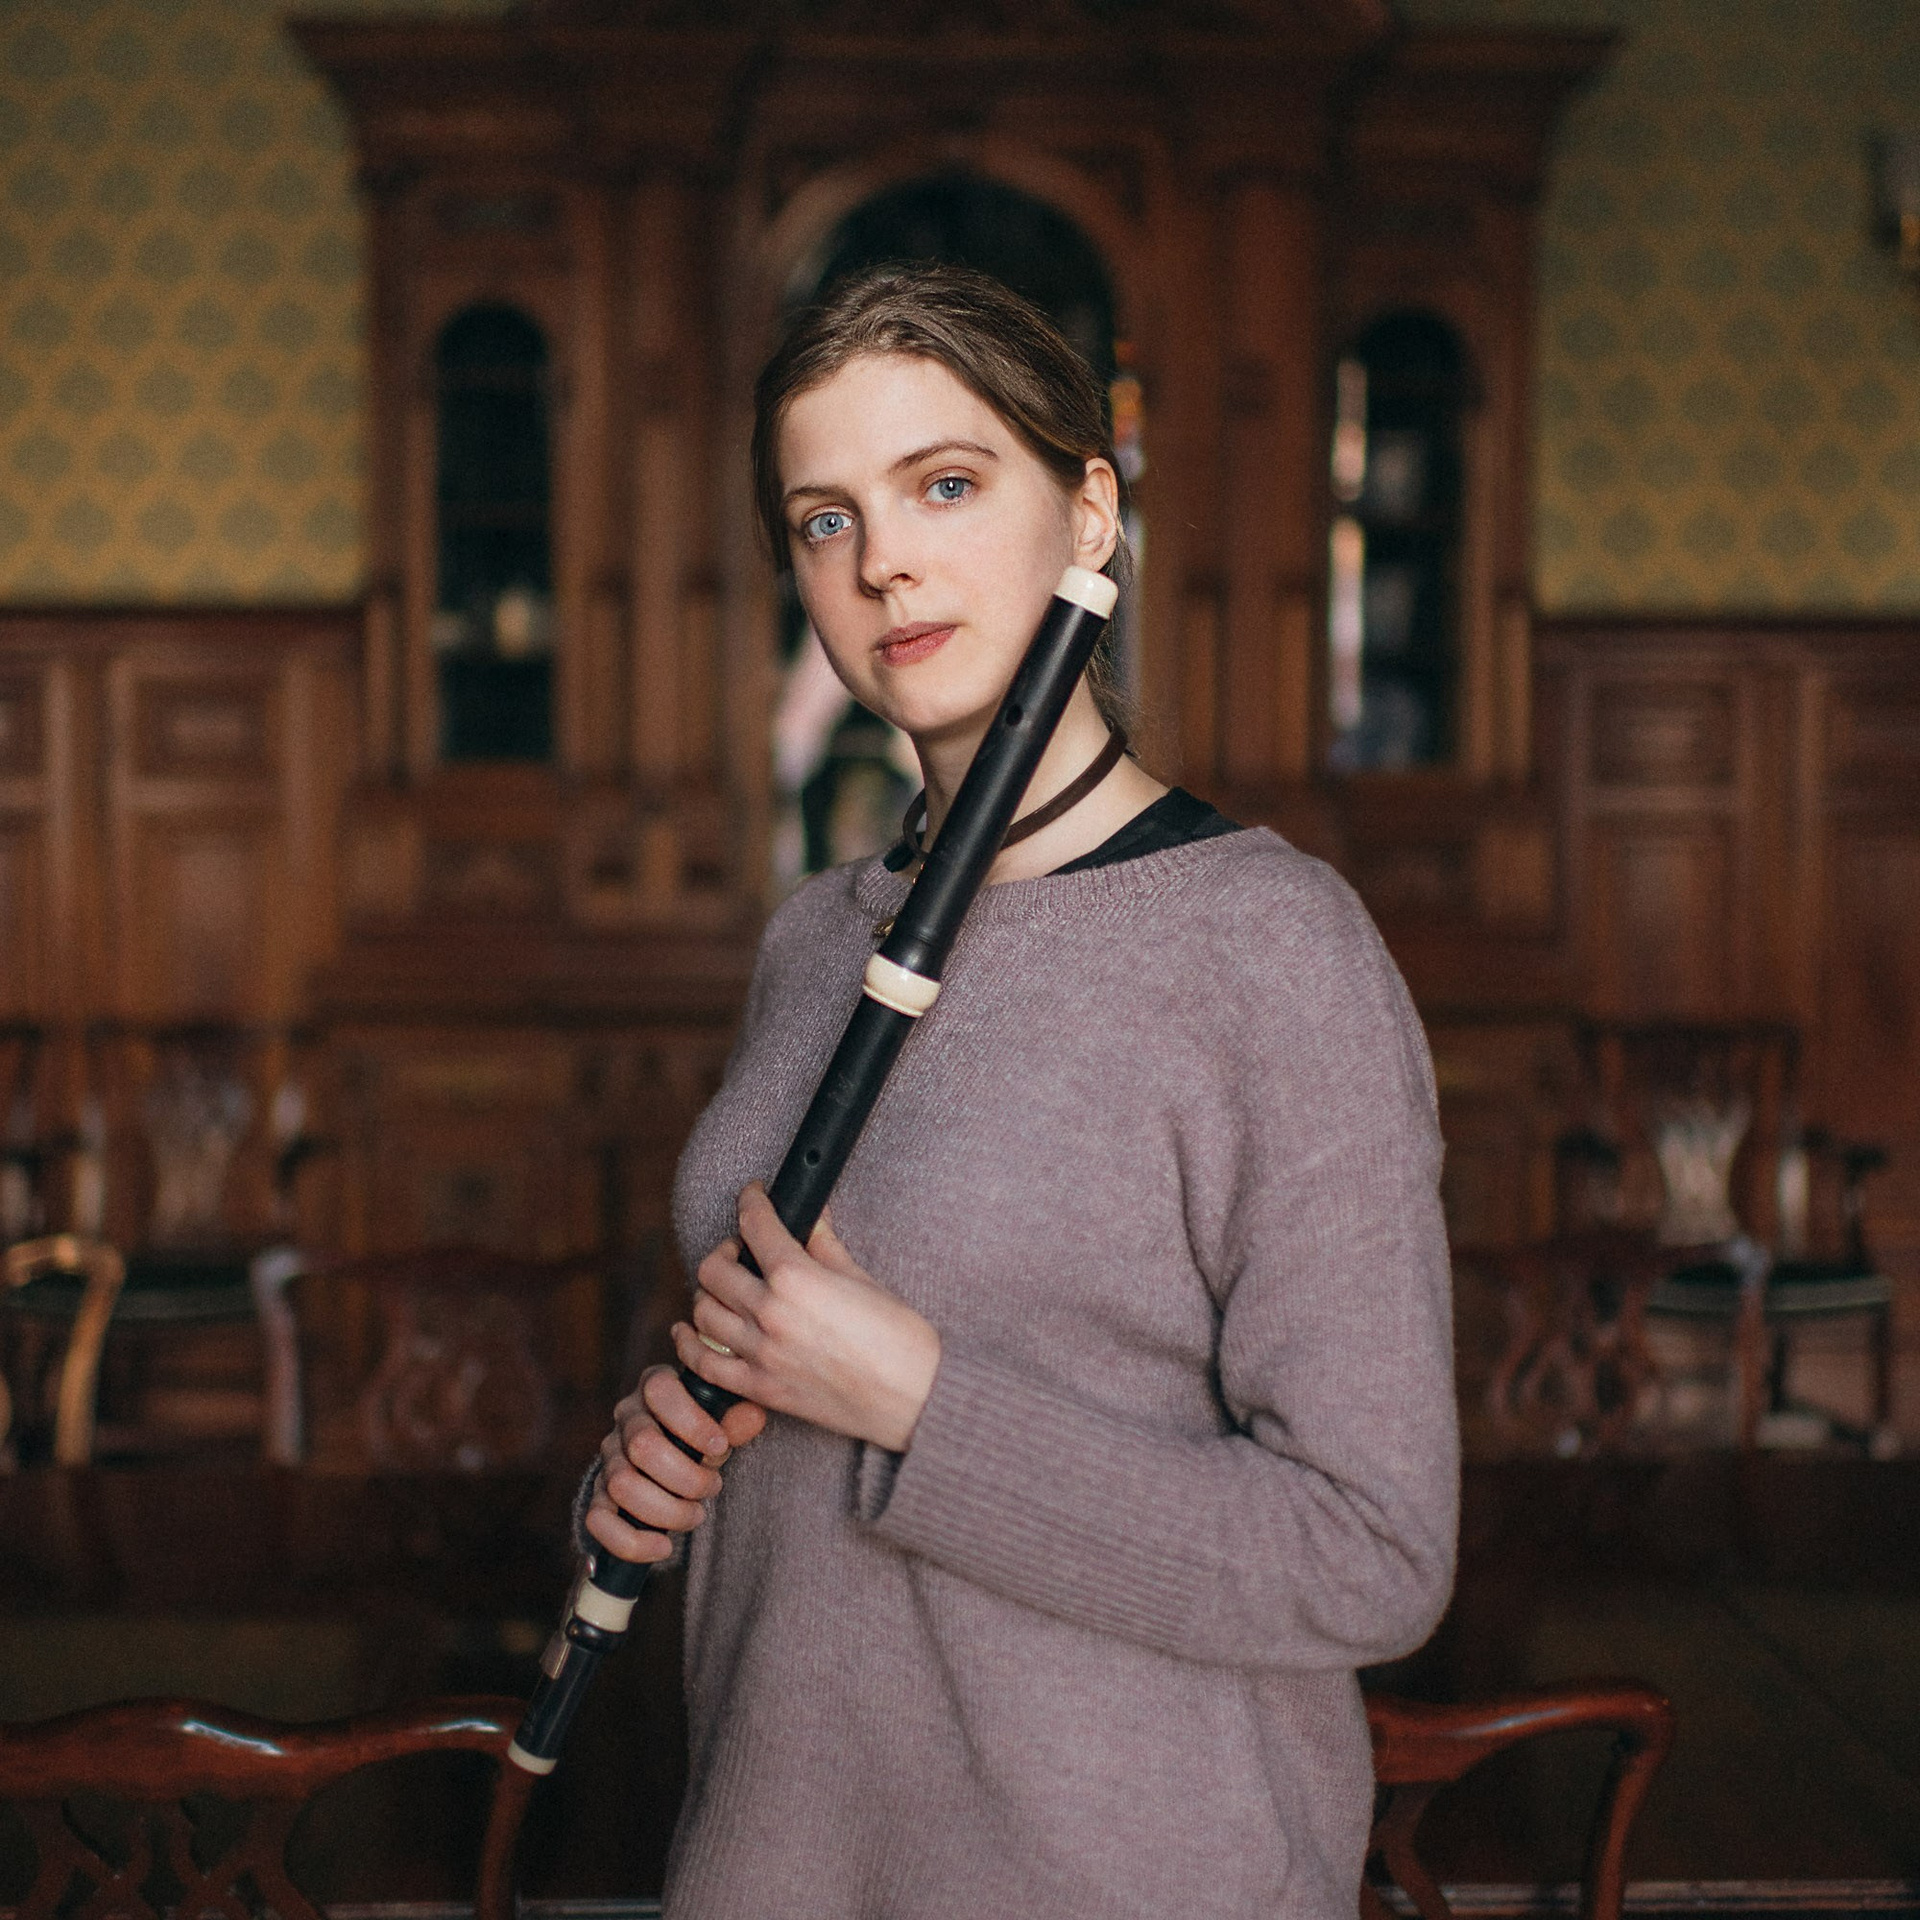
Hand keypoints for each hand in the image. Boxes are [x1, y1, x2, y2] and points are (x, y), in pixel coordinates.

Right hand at [582, 1363, 767, 1564]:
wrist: (676, 1460)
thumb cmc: (704, 1434)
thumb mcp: (724, 1421)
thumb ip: (738, 1419)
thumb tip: (753, 1416)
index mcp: (655, 1386)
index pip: (660, 1390)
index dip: (691, 1422)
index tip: (720, 1447)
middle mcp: (626, 1418)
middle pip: (642, 1445)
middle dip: (686, 1476)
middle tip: (713, 1487)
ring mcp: (609, 1457)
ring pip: (622, 1484)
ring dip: (666, 1509)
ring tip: (695, 1515)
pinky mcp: (599, 1495)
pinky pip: (597, 1520)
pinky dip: (631, 1540)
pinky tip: (663, 1547)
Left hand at [676, 1183, 940, 1453]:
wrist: (915, 1398)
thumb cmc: (900, 1338)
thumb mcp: (861, 1278)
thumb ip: (824, 1245)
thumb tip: (810, 1216)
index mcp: (797, 1277)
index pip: (755, 1224)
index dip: (751, 1199)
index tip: (754, 1195)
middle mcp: (770, 1313)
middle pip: (714, 1268)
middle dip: (726, 1248)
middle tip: (745, 1249)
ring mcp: (761, 1354)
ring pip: (702, 1311)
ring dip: (710, 1292)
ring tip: (729, 1288)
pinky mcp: (760, 1389)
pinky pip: (704, 1363)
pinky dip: (690, 1342)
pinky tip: (691, 1329)